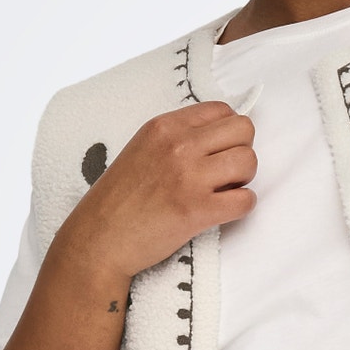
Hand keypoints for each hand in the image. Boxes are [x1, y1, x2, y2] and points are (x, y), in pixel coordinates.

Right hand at [64, 101, 257, 279]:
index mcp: (164, 126)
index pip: (222, 110)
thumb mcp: (142, 148)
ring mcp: (189, 177)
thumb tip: (218, 136)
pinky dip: (242, 206)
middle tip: (224, 172)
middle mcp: (178, 145)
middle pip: (244, 130)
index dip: (228, 131)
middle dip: (241, 151)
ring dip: (243, 179)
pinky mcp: (197, 210)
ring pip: (249, 162)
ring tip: (222, 191)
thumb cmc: (120, 198)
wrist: (99, 238)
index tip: (219, 150)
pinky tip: (223, 210)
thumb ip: (178, 137)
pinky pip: (246, 200)